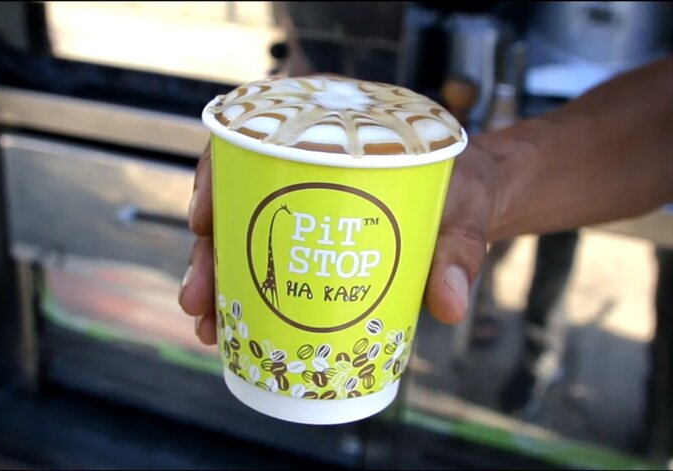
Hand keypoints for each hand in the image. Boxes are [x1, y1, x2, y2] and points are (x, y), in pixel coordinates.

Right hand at [178, 141, 499, 344]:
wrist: (475, 204)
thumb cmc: (464, 193)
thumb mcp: (466, 212)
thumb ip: (460, 250)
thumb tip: (448, 305)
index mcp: (332, 130)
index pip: (253, 137)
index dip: (215, 175)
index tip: (202, 220)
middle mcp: (305, 162)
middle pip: (236, 196)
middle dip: (208, 251)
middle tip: (197, 298)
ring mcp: (303, 201)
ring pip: (242, 232)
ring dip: (216, 279)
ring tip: (205, 326)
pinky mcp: (309, 237)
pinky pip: (266, 258)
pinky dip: (243, 291)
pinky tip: (228, 327)